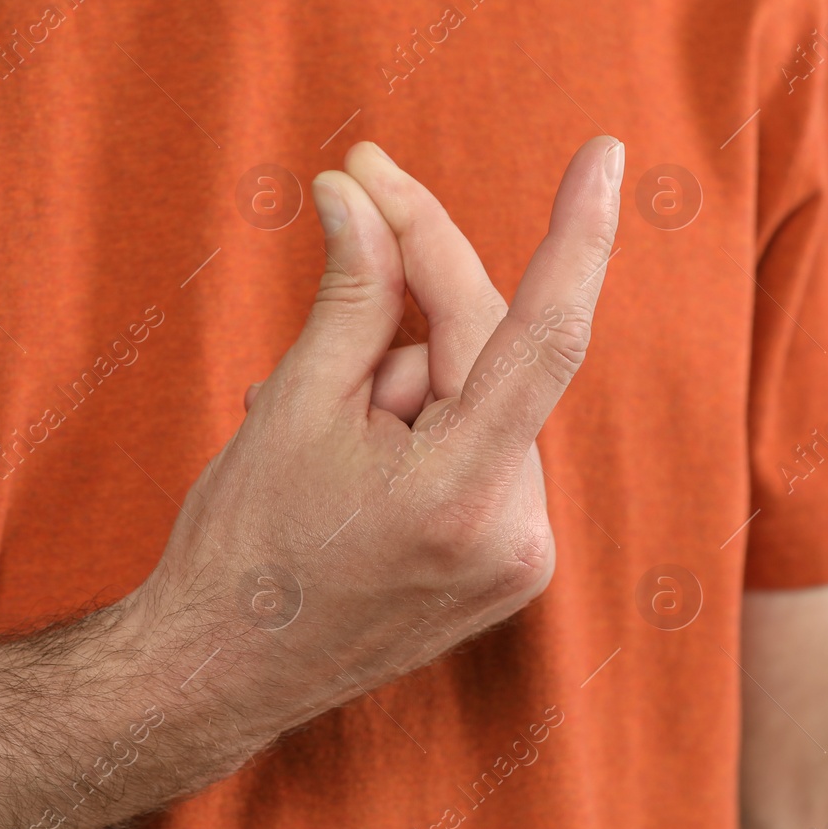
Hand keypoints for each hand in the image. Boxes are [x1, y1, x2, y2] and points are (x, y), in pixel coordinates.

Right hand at [124, 137, 623, 750]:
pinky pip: (485, 446)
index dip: (577, 236)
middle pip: (493, 351)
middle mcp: (514, 532)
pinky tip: (355, 445)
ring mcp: (521, 558)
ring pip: (485, 395)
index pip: (541, 336)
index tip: (606, 154)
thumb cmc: (243, 546)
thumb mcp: (292, 403)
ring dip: (406, 371)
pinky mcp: (512, 567)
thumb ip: (351, 292)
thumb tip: (360, 195)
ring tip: (321, 419)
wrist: (220, 674)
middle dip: (417, 289)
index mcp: (458, 494)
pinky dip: (426, 418)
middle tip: (352, 203)